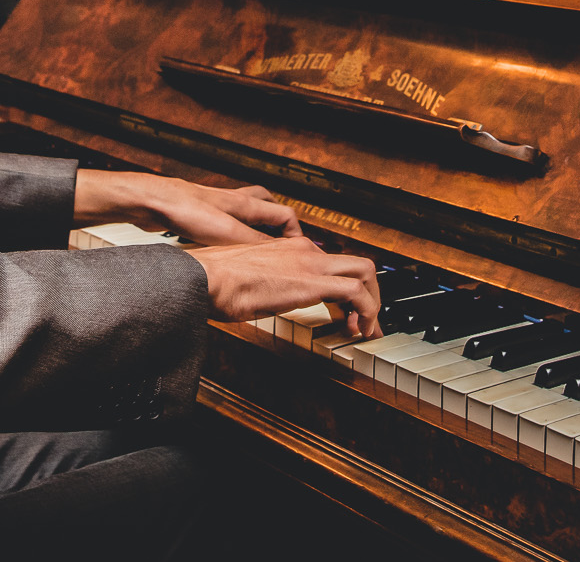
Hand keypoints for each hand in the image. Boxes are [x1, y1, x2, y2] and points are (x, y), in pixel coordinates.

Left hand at [74, 170, 301, 245]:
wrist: (153, 201)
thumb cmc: (186, 210)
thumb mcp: (226, 232)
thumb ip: (254, 242)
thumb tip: (279, 254)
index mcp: (246, 204)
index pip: (285, 215)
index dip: (296, 234)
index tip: (299, 252)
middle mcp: (235, 202)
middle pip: (269, 206)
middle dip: (280, 225)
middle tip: (284, 244)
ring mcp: (217, 207)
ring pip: (247, 214)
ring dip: (256, 229)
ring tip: (258, 249)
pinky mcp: (201, 214)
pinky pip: (227, 222)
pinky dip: (234, 234)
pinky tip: (225, 250)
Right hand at [188, 236, 380, 337]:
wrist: (207, 277)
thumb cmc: (217, 281)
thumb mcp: (249, 280)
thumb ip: (267, 285)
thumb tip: (267, 301)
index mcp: (290, 249)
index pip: (332, 264)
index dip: (345, 290)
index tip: (345, 313)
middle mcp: (306, 250)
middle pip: (358, 264)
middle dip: (370, 294)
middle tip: (366, 321)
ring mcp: (311, 263)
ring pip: (365, 272)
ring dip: (373, 303)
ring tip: (366, 329)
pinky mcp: (312, 281)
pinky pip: (356, 292)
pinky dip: (367, 311)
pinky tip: (358, 330)